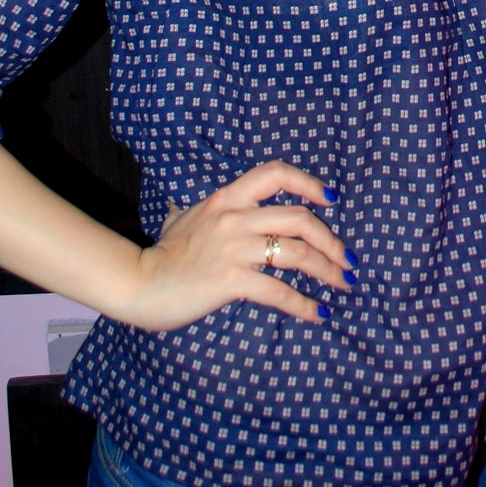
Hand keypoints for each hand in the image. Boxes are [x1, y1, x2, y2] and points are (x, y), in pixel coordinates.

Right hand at [123, 160, 356, 330]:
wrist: (138, 283)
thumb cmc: (164, 254)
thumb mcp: (187, 216)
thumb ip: (210, 208)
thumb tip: (212, 204)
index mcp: (227, 197)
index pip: (276, 173)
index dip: (309, 183)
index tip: (331, 200)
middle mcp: (234, 217)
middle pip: (300, 219)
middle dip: (332, 241)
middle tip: (347, 260)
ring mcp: (233, 248)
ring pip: (297, 253)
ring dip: (327, 271)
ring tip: (342, 285)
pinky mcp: (230, 280)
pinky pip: (279, 291)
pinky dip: (304, 304)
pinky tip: (318, 313)